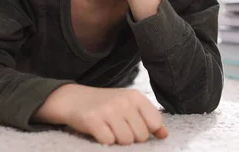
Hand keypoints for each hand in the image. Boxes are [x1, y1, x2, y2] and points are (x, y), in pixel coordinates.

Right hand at [36, 84, 167, 144]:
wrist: (73, 99)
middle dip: (131, 137)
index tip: (134, 127)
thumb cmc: (105, 104)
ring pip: (126, 141)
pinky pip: (108, 142)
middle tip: (117, 127)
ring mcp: (108, 110)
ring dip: (117, 140)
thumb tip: (164, 135)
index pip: (154, 123)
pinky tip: (99, 131)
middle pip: (141, 136)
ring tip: (109, 129)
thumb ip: (147, 118)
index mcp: (135, 96)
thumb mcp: (128, 105)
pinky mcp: (93, 120)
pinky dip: (104, 141)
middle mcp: (123, 101)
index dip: (146, 131)